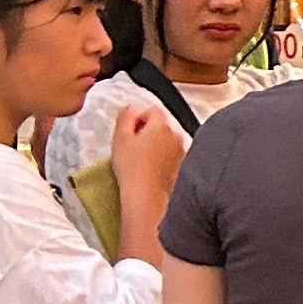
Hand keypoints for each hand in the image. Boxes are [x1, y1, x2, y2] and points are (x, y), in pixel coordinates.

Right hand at [110, 100, 187, 246]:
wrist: (147, 196)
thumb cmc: (131, 166)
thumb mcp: (120, 137)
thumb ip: (125, 117)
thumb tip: (131, 108)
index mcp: (162, 125)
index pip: (152, 111)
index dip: (137, 118)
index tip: (128, 132)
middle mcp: (177, 134)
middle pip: (161, 125)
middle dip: (147, 130)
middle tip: (132, 146)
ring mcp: (182, 150)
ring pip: (166, 140)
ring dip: (155, 143)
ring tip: (140, 158)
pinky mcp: (182, 165)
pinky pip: (171, 154)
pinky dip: (162, 156)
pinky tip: (150, 168)